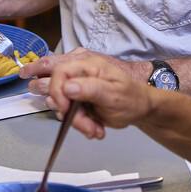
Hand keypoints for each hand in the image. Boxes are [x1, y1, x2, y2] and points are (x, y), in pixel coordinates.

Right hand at [22, 50, 154, 139]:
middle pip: (52, 85)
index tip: (66, 111)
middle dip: (65, 110)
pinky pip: (64, 110)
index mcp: (87, 64)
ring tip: (94, 128)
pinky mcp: (74, 96)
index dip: (57, 92)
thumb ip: (91, 89)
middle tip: (83, 125)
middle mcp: (77, 69)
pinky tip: (93, 126)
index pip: (58, 71)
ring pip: (58, 103)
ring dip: (74, 120)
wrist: (138, 108)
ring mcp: (74, 83)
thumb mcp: (114, 94)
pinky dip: (77, 122)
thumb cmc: (131, 98)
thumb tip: (67, 87)